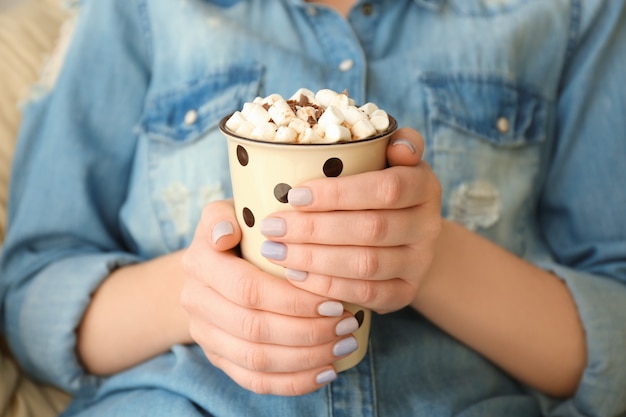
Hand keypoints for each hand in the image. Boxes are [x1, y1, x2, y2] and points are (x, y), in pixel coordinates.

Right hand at [181, 200, 360, 395]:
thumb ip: (223, 215)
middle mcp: (196, 303)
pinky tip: (325, 372)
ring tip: (344, 345)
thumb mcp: (225, 212)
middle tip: (346, 324)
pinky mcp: (219, 359)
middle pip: (255, 329)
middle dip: (307, 331)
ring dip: (306, 358)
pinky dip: (293, 382)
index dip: (293, 300)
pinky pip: (255, 381)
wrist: (209, 269)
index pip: (249, 289)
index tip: (334, 300)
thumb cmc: (234, 234)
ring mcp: (206, 335)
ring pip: (257, 360)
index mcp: (200, 264)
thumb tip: (226, 233)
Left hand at [259, 128, 441, 313]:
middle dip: (314, 229)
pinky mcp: (406, 292)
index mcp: (424, 185)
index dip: (339, 193)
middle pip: (371, 229)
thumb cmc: (378, 191)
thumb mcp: (387, 160)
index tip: (294, 195)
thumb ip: (392, 142)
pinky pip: (367, 295)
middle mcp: (429, 225)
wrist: (404, 238)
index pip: (387, 188)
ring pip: (366, 265)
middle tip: (272, 227)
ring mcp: (419, 263)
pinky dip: (328, 286)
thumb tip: (397, 146)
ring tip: (275, 251)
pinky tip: (295, 276)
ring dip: (315, 259)